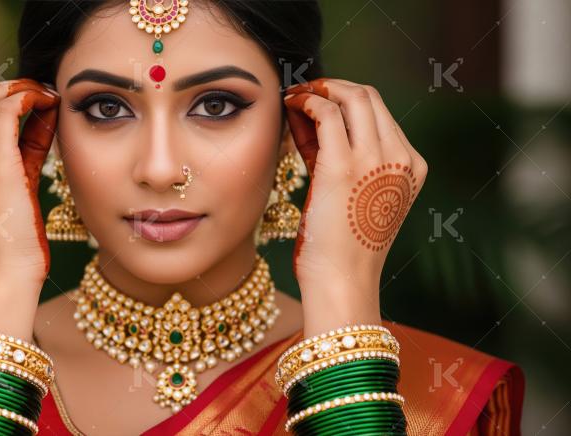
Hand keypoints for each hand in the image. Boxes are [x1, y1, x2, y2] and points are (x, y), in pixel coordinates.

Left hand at [283, 78, 427, 336]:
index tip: (317, 104)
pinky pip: (328, 112)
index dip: (345, 100)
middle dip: (334, 87)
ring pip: (353, 97)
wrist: (342, 283)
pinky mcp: (344, 166)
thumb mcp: (352, 195)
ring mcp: (377, 160)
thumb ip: (339, 157)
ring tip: (295, 96)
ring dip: (320, 90)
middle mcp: (401, 158)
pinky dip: (308, 102)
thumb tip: (310, 119)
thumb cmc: (341, 247)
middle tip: (305, 92)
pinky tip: (291, 105)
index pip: (380, 114)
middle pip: (370, 97)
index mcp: (412, 166)